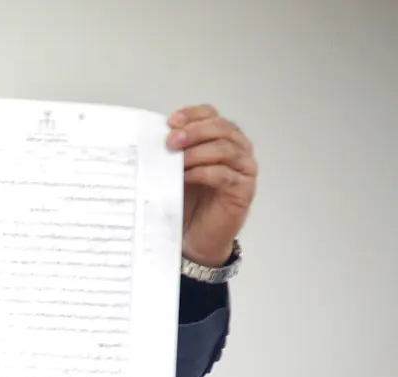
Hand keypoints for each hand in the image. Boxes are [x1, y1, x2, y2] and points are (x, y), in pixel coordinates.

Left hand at [167, 104, 257, 266]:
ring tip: (177, 161)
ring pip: (226, 149)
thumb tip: (156, 134)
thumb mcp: (177, 170)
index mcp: (222, 138)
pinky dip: (203, 172)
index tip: (171, 121)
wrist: (197, 236)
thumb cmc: (189, 200)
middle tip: (171, 141)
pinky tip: (186, 177)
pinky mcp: (244, 190)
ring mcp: (245, 170)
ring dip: (198, 152)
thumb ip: (174, 151)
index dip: (192, 115)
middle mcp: (238, 149)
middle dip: (194, 131)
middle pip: (221, 128)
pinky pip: (225, 175)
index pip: (212, 115)